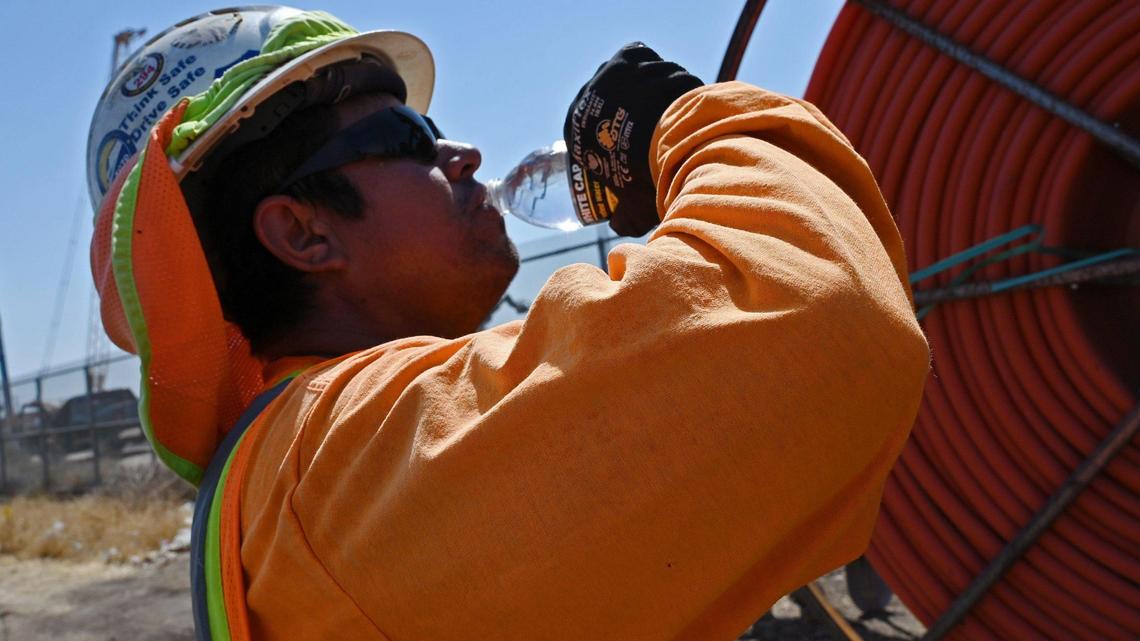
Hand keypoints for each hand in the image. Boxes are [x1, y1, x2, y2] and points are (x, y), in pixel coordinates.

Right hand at [563, 42, 701, 236]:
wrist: (667, 145)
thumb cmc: (646, 180)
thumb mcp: (634, 207)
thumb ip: (625, 218)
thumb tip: (620, 225)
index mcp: (575, 130)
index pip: (591, 131)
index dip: (613, 138)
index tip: (636, 146)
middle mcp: (584, 98)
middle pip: (610, 104)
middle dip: (630, 113)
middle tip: (656, 128)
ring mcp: (606, 74)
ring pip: (629, 79)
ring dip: (648, 89)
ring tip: (672, 107)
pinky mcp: (628, 57)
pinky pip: (638, 56)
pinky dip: (651, 65)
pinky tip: (665, 78)